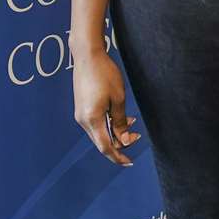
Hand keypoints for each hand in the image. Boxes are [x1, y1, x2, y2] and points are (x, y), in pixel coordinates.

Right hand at [73, 50, 141, 165]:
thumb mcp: (118, 99)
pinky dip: (108, 123)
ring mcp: (80, 114)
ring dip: (115, 132)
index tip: (129, 162)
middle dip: (120, 143)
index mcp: (92, 119)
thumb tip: (124, 140)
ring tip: (133, 122)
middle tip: (137, 135)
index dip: (117, 157)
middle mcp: (83, 120)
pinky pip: (95, 122)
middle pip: (101, 141)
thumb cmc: (104, 74)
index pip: (105, 147)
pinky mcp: (81, 107)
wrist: (87, 55)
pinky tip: (120, 115)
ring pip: (99, 132)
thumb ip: (120, 122)